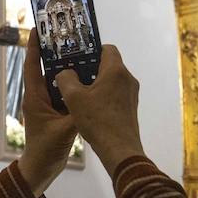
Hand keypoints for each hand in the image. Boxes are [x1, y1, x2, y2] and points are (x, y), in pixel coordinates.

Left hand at [16, 34, 76, 195]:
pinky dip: (74, 84)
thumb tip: (91, 97)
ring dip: (66, 67)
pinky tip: (87, 78)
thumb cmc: (46, 150)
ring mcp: (48, 105)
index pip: (32, 66)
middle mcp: (39, 97)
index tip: (39, 28)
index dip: (34, 46)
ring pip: (56, 80)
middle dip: (55, 52)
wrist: (41, 169)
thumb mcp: (64, 131)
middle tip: (69, 35)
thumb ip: (78, 114)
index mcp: (35, 97)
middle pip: (45, 68)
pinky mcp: (56, 112)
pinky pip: (64, 92)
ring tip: (81, 51)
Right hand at [54, 45, 143, 175]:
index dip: (91, 50)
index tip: (77, 59)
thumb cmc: (97, 120)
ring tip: (79, 93)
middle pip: (108, 64)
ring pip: (112, 80)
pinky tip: (91, 108)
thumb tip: (66, 73)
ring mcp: (131, 94)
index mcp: (116, 71)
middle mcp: (128, 78)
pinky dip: (104, 95)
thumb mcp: (73, 98)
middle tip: (73, 76)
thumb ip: (66, 78)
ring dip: (96, 83)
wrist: (119, 150)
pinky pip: (116, 93)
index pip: (107, 48)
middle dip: (90, 68)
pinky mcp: (130, 107)